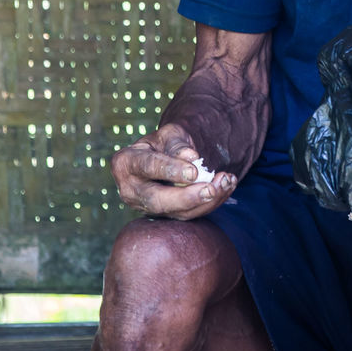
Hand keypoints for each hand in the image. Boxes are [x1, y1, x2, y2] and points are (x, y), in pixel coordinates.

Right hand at [110, 123, 237, 219]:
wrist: (164, 157)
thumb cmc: (164, 142)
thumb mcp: (169, 134)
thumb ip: (178, 144)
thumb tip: (191, 157)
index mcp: (125, 162)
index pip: (147, 167)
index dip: (171, 169)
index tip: (194, 170)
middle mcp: (130, 189)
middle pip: (157, 200)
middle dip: (186, 197)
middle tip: (211, 189)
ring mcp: (145, 207)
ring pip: (175, 213)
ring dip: (205, 201)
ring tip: (226, 182)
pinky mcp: (164, 216)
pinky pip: (187, 215)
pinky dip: (210, 203)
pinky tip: (226, 187)